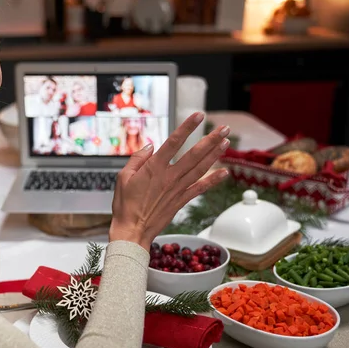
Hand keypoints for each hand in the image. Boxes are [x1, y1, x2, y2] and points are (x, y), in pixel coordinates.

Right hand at [109, 112, 230, 248]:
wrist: (133, 230)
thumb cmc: (125, 205)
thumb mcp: (122, 177)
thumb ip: (137, 159)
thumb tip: (150, 146)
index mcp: (153, 168)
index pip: (174, 142)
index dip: (187, 127)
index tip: (198, 116)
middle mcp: (169, 176)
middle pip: (194, 154)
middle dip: (210, 140)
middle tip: (223, 129)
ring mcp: (177, 189)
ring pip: (200, 168)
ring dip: (214, 155)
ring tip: (225, 143)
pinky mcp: (181, 201)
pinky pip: (200, 188)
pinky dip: (213, 180)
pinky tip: (224, 172)